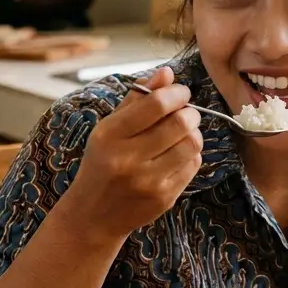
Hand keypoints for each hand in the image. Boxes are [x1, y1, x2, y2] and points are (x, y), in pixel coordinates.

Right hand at [60, 66, 203, 240]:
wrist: (93, 215)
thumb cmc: (102, 164)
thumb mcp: (108, 129)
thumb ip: (137, 99)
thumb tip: (167, 73)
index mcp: (110, 135)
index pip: (155, 104)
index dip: (176, 93)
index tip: (180, 92)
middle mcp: (128, 159)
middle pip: (180, 123)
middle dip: (190, 112)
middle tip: (187, 113)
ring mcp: (148, 181)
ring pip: (192, 144)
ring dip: (194, 133)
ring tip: (184, 132)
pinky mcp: (164, 197)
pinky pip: (193, 165)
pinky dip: (191, 154)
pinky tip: (178, 154)